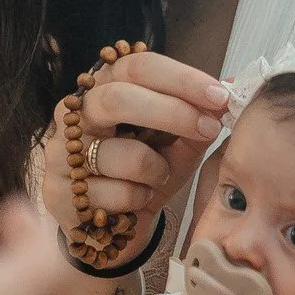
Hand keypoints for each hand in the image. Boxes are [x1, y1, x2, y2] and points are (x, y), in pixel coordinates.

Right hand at [39, 49, 229, 248]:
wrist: (112, 227)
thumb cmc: (146, 175)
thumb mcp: (178, 144)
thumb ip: (200, 116)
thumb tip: (235, 85)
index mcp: (105, 89)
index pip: (137, 66)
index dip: (181, 78)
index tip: (220, 95)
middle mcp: (76, 113)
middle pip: (118, 98)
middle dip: (173, 113)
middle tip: (210, 128)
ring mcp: (62, 152)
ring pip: (122, 154)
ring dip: (157, 170)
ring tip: (159, 178)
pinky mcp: (58, 191)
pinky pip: (116, 193)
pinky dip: (139, 199)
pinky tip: (135, 201)